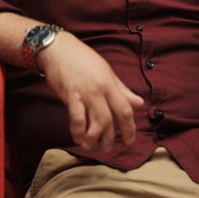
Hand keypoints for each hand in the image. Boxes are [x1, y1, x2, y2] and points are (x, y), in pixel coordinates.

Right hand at [36, 31, 144, 151]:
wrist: (59, 49)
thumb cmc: (83, 60)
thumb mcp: (107, 72)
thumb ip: (122, 90)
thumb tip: (139, 103)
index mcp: (111, 84)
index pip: (125, 109)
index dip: (129, 127)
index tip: (130, 139)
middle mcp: (100, 90)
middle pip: (111, 119)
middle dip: (112, 137)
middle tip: (109, 148)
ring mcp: (85, 93)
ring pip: (95, 121)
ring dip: (95, 138)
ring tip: (92, 146)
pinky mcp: (70, 95)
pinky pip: (77, 118)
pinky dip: (78, 131)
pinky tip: (78, 138)